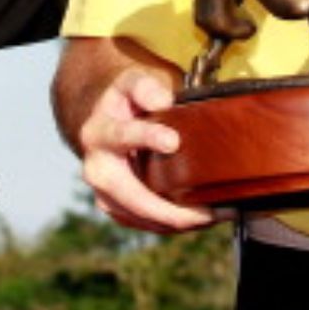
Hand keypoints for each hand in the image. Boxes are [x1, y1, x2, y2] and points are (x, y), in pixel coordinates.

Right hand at [77, 67, 218, 232]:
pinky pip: (144, 224)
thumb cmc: (125, 104)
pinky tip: (198, 220)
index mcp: (98, 132)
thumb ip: (145, 87)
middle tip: (204, 213)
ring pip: (139, 217)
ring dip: (175, 222)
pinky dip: (171, 225)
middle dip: (165, 208)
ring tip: (213, 217)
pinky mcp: (115, 210)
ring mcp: (103, 193)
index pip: (121, 135)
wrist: (104, 125)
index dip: (147, 137)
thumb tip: (163, 101)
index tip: (173, 141)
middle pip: (128, 195)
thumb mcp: (131, 84)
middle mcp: (96, 167)